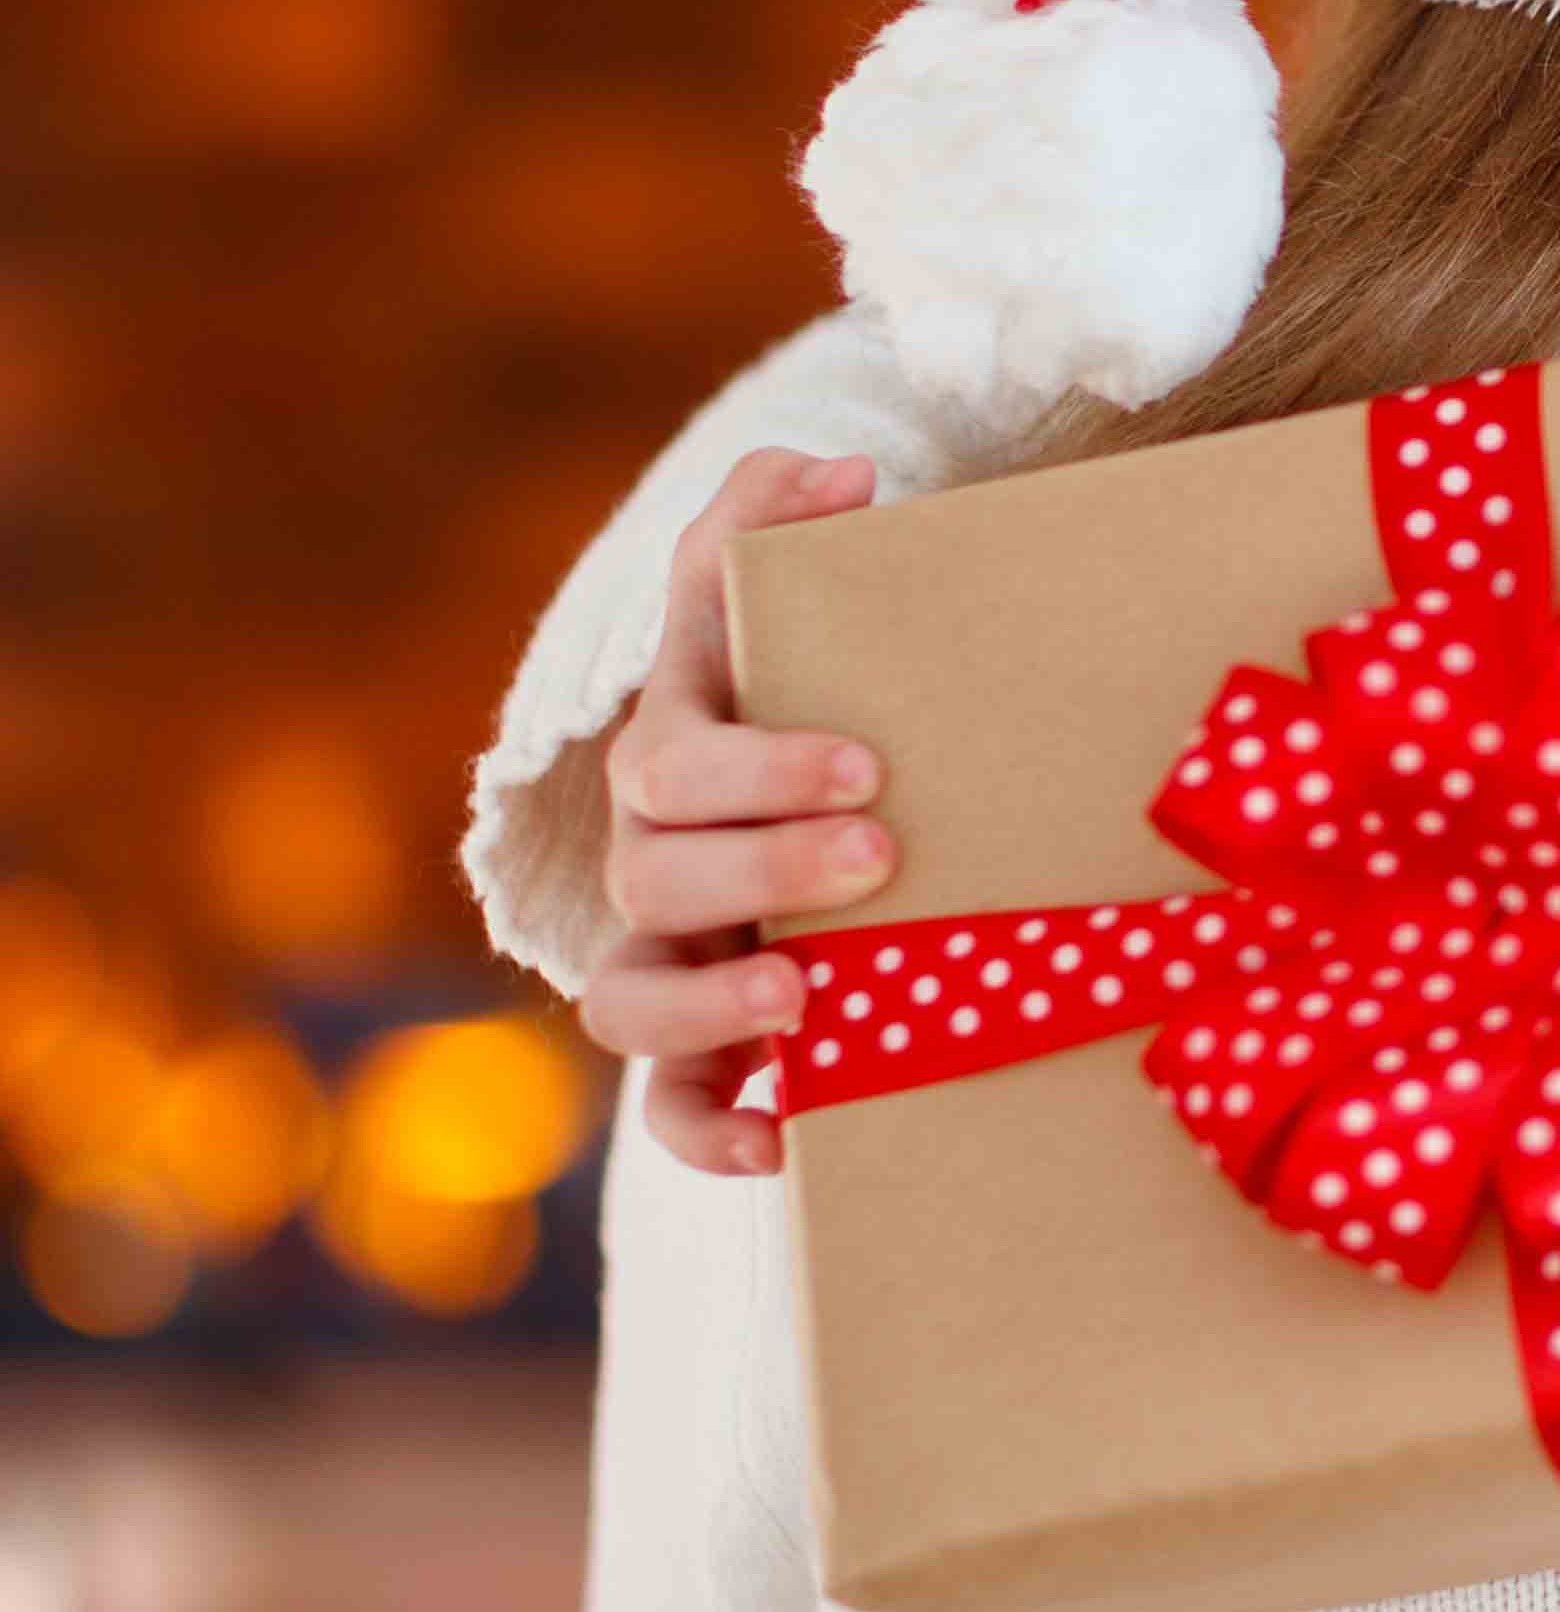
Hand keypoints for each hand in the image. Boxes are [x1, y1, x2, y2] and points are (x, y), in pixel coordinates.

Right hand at [577, 448, 890, 1175]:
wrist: (823, 788)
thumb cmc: (805, 688)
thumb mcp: (785, 600)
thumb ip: (782, 518)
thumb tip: (842, 467)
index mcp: (675, 755)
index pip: (675, 758)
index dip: (758, 766)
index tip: (869, 765)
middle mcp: (651, 860)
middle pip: (656, 875)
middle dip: (763, 866)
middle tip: (881, 853)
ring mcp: (666, 958)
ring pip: (626, 1001)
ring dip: (710, 1010)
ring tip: (810, 997)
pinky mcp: (694, 1046)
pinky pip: (666, 1111)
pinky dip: (709, 1134)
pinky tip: (784, 1143)